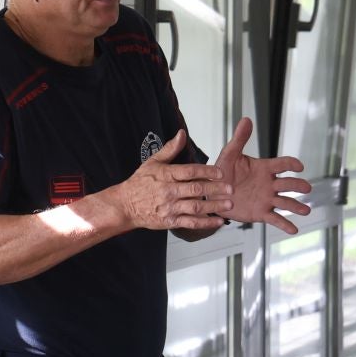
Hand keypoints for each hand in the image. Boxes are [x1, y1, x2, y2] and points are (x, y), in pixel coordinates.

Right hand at [111, 129, 231, 230]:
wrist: (124, 205)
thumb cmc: (139, 183)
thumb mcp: (153, 162)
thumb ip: (170, 149)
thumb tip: (182, 133)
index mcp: (166, 175)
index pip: (190, 171)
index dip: (207, 171)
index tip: (221, 172)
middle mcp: (169, 191)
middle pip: (196, 189)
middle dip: (215, 189)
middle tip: (230, 188)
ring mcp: (170, 207)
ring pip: (195, 206)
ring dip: (214, 206)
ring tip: (229, 204)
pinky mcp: (170, 221)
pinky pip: (190, 222)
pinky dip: (205, 223)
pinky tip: (218, 222)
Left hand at [214, 118, 312, 234]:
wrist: (212, 193)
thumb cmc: (222, 172)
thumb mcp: (229, 154)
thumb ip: (239, 139)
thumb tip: (246, 119)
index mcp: (264, 168)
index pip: (282, 164)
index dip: (291, 164)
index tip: (299, 166)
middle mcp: (269, 184)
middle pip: (288, 184)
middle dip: (298, 186)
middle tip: (306, 188)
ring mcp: (267, 199)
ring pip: (285, 202)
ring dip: (296, 206)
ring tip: (306, 210)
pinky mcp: (261, 213)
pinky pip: (275, 219)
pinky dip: (285, 224)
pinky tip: (294, 230)